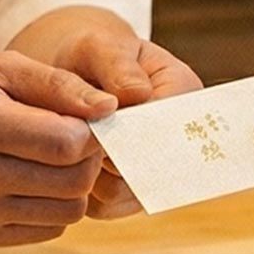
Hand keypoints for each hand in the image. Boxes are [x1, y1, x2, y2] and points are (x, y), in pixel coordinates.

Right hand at [0, 52, 116, 246]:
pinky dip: (52, 207)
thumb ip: (58, 85)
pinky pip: (46, 230)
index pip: (67, 142)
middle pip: (73, 181)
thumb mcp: (0, 68)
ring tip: (53, 159)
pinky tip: (32, 181)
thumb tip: (110, 109)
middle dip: (87, 159)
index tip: (85, 119)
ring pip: (67, 212)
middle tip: (75, 139)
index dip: (91, 131)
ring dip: (74, 186)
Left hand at [7, 7, 202, 218]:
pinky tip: (69, 158)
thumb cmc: (89, 56)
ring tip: (71, 139)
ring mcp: (155, 171)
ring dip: (89, 170)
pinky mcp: (127, 197)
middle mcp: (179, 139)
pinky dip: (80, 188)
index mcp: (185, 92)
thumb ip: (118, 65)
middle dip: (108, 151)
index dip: (130, 127)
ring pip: (122, 191)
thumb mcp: (99, 46)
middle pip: (149, 166)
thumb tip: (138, 94)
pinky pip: (103, 207)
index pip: (167, 124)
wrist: (72, 76)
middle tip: (75, 129)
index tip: (96, 118)